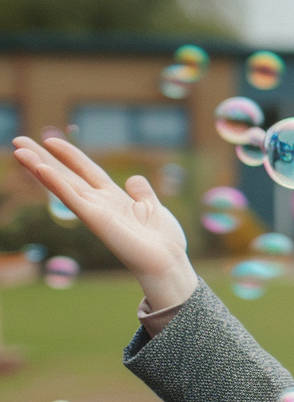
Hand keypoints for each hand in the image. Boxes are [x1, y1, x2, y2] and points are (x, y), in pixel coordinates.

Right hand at [12, 136, 195, 307]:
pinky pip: (71, 198)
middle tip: (18, 141)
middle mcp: (100, 202)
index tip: (51, 140)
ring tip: (19, 150)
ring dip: (40, 166)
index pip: (87, 171)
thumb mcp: (153, 207)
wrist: (167, 261)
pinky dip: (56, 184)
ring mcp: (95, 210)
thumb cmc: (163, 240)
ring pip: (63, 184)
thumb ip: (142, 192)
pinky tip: (40, 169)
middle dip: (43, 158)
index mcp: (114, 197)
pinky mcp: (95, 219)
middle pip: (67, 174)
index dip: (70, 155)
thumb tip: (133, 178)